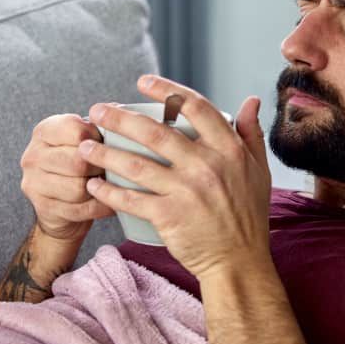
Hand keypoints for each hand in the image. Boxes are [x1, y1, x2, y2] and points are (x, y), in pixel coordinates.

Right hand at [19, 112, 116, 242]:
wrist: (59, 201)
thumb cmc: (78, 161)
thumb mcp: (82, 138)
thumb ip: (99, 125)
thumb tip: (120, 112)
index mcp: (44, 131)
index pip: (76, 131)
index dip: (98, 139)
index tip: (106, 144)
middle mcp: (33, 155)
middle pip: (78, 162)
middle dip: (100, 167)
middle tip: (113, 168)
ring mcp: (35, 183)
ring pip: (79, 188)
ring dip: (100, 188)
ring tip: (110, 184)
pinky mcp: (44, 208)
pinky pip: (81, 210)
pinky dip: (100, 207)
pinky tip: (110, 202)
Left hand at [78, 74, 271, 278]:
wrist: (240, 262)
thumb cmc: (248, 216)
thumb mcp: (259, 170)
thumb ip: (251, 134)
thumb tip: (249, 101)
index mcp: (228, 149)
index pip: (195, 107)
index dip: (166, 90)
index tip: (143, 82)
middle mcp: (207, 165)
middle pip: (155, 132)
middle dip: (120, 118)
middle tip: (97, 111)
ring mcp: (187, 191)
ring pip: (136, 164)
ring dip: (105, 154)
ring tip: (85, 147)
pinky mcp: (169, 216)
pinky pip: (131, 199)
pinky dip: (108, 192)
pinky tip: (93, 186)